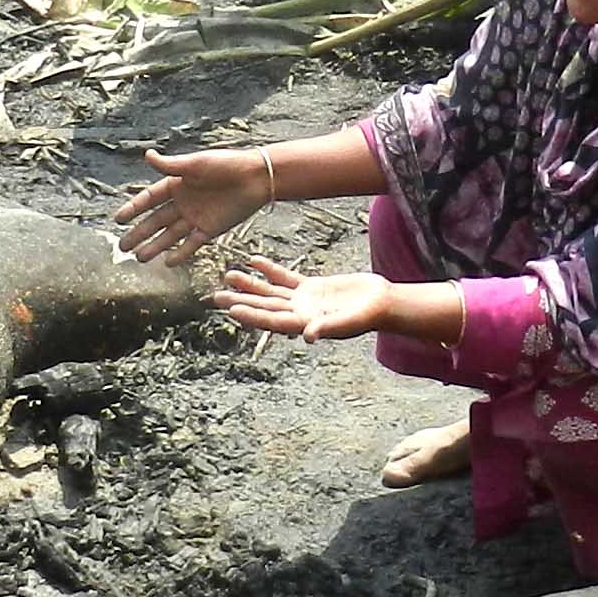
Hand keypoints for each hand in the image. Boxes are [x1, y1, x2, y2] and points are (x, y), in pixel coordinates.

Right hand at [113, 145, 268, 264]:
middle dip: (139, 233)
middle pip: (156, 221)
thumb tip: (147, 155)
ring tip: (139, 258)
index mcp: (177, 184)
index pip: (149, 199)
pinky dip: (181, 253)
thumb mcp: (196, 164)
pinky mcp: (211, 229)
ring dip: (155, 246)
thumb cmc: (226, 165)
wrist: (256, 177)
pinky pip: (192, 244)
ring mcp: (196, 217)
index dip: (134, 208)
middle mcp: (183, 202)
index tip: (117, 219)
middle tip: (122, 247)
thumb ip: (171, 165)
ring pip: (170, 235)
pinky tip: (167, 262)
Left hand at [216, 258, 391, 341]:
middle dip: (241, 301)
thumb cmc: (367, 317)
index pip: (272, 321)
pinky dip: (270, 270)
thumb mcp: (348, 322)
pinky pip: (285, 277)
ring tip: (229, 275)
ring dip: (250, 285)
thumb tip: (308, 336)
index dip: (252, 315)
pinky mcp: (311, 287)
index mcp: (304, 325)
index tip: (232, 310)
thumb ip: (328, 327)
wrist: (381, 303)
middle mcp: (298, 314)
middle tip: (215, 297)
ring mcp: (303, 300)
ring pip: (270, 292)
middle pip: (264, 307)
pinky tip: (254, 260)